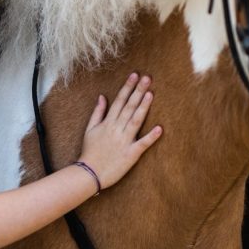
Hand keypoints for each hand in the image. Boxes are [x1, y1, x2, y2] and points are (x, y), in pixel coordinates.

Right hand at [77, 73, 161, 188]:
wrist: (88, 173)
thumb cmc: (89, 151)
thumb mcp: (90, 129)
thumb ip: (98, 112)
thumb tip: (102, 96)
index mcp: (108, 122)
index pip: (119, 101)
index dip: (128, 87)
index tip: (135, 75)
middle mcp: (116, 129)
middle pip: (129, 107)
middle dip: (138, 91)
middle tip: (147, 78)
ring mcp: (124, 141)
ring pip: (135, 121)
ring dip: (143, 107)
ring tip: (151, 94)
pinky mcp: (131, 154)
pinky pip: (142, 144)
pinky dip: (151, 137)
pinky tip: (160, 128)